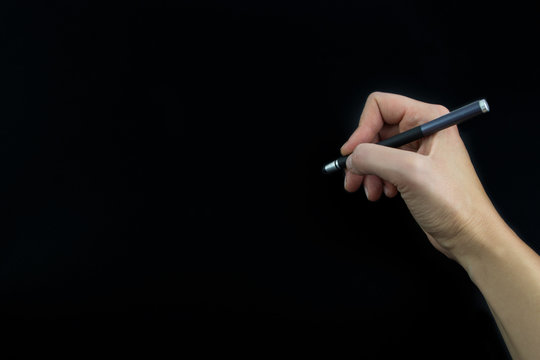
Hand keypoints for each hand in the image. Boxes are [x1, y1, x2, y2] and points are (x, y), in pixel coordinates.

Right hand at [341, 92, 498, 259]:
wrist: (469, 235)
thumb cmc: (454, 203)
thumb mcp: (408, 173)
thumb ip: (373, 157)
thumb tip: (351, 157)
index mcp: (429, 119)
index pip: (381, 106)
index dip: (362, 127)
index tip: (352, 152)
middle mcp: (424, 130)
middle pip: (376, 130)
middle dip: (362, 154)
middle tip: (352, 176)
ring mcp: (418, 152)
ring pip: (377, 150)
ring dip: (367, 170)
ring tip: (369, 190)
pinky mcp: (414, 171)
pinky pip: (384, 167)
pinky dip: (376, 180)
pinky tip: (382, 193)